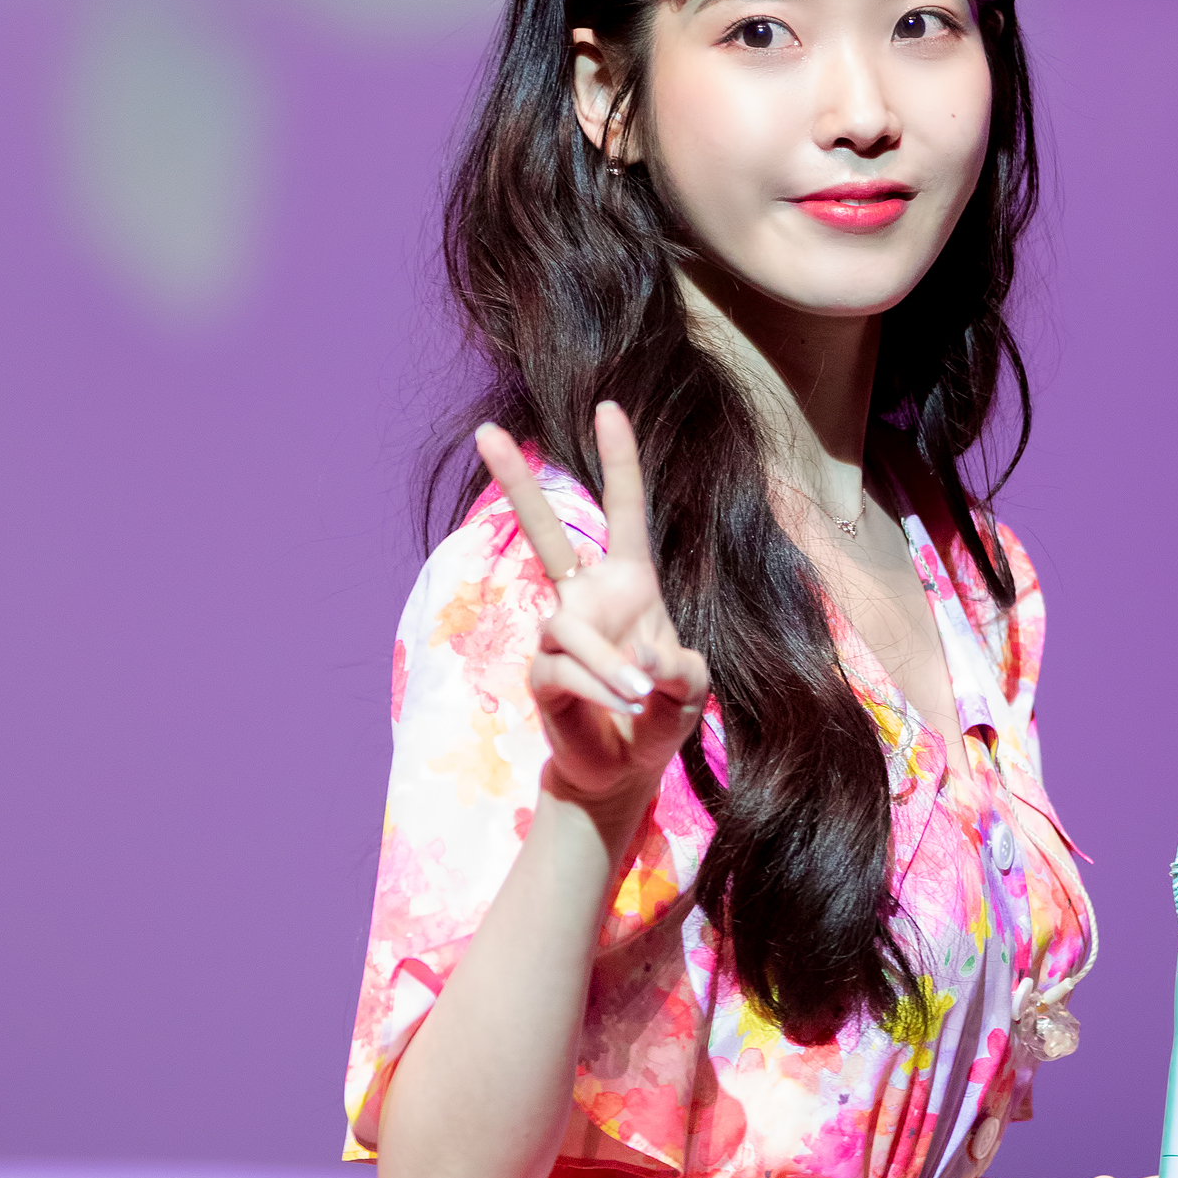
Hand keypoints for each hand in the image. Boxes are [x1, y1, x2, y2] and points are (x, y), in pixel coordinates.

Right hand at [475, 403, 709, 824]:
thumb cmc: (660, 715)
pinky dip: (599, 687)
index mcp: (629, 585)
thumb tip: (644, 663)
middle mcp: (587, 599)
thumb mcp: (691, 689)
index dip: (619, 463)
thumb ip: (682, 671)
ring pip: (569, 629)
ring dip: (610, 665)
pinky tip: (623, 704)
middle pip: (545, 533)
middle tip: (486, 431)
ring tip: (640, 698)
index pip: (624, 513)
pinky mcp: (542, 677)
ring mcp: (559, 635)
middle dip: (516, 483)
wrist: (625, 769)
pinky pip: (564, 670)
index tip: (609, 408)